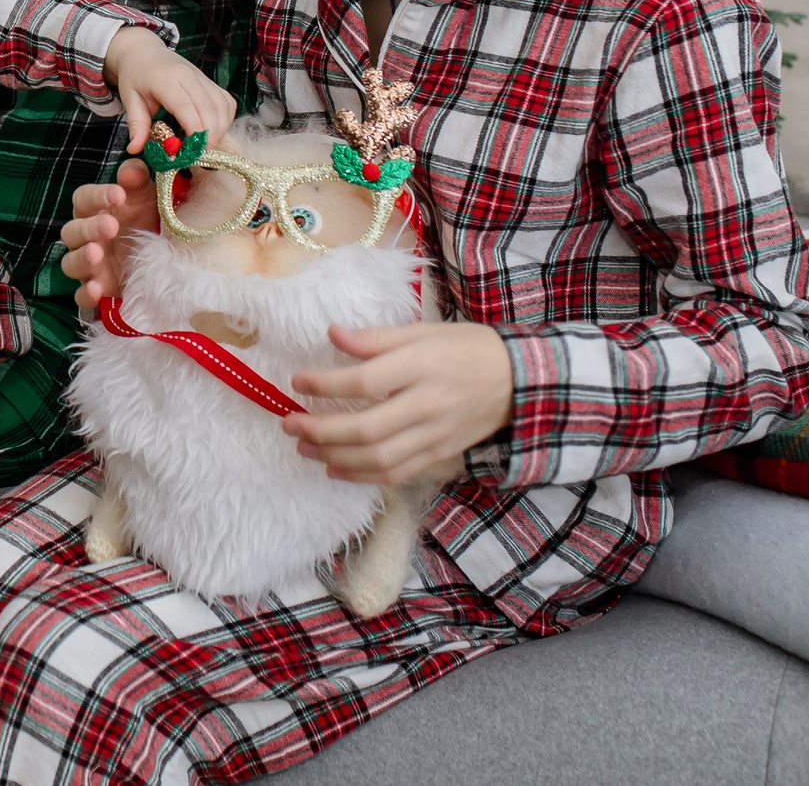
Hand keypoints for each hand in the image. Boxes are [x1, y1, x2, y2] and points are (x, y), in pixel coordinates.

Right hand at [58, 157, 157, 311]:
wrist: (161, 257)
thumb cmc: (146, 219)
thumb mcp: (147, 196)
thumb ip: (137, 179)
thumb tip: (132, 170)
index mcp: (94, 211)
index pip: (82, 200)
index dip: (96, 196)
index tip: (118, 195)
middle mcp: (86, 238)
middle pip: (71, 232)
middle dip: (89, 228)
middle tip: (110, 226)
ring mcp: (89, 266)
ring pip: (70, 263)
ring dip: (81, 259)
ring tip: (96, 254)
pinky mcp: (98, 290)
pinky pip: (81, 297)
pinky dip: (86, 294)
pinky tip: (97, 290)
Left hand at [100, 28, 235, 155]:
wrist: (145, 53)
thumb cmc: (136, 77)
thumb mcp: (130, 100)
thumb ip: (136, 125)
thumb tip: (134, 149)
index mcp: (165, 79)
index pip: (186, 106)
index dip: (194, 130)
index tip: (194, 152)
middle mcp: (188, 75)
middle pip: (209, 107)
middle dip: (210, 135)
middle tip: (202, 157)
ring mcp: (202, 77)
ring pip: (222, 105)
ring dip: (220, 129)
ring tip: (207, 147)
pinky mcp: (211, 82)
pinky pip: (226, 101)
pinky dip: (225, 119)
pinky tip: (214, 132)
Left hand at [286, 322, 514, 484]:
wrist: (520, 381)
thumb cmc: (466, 348)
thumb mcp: (423, 332)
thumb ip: (376, 338)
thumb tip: (331, 333)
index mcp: (421, 366)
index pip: (365, 380)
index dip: (325, 384)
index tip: (296, 382)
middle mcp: (427, 404)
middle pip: (367, 428)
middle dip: (321, 431)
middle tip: (288, 424)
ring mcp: (435, 435)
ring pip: (379, 458)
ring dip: (335, 457)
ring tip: (303, 448)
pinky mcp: (440, 455)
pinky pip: (397, 472)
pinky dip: (363, 475)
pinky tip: (336, 469)